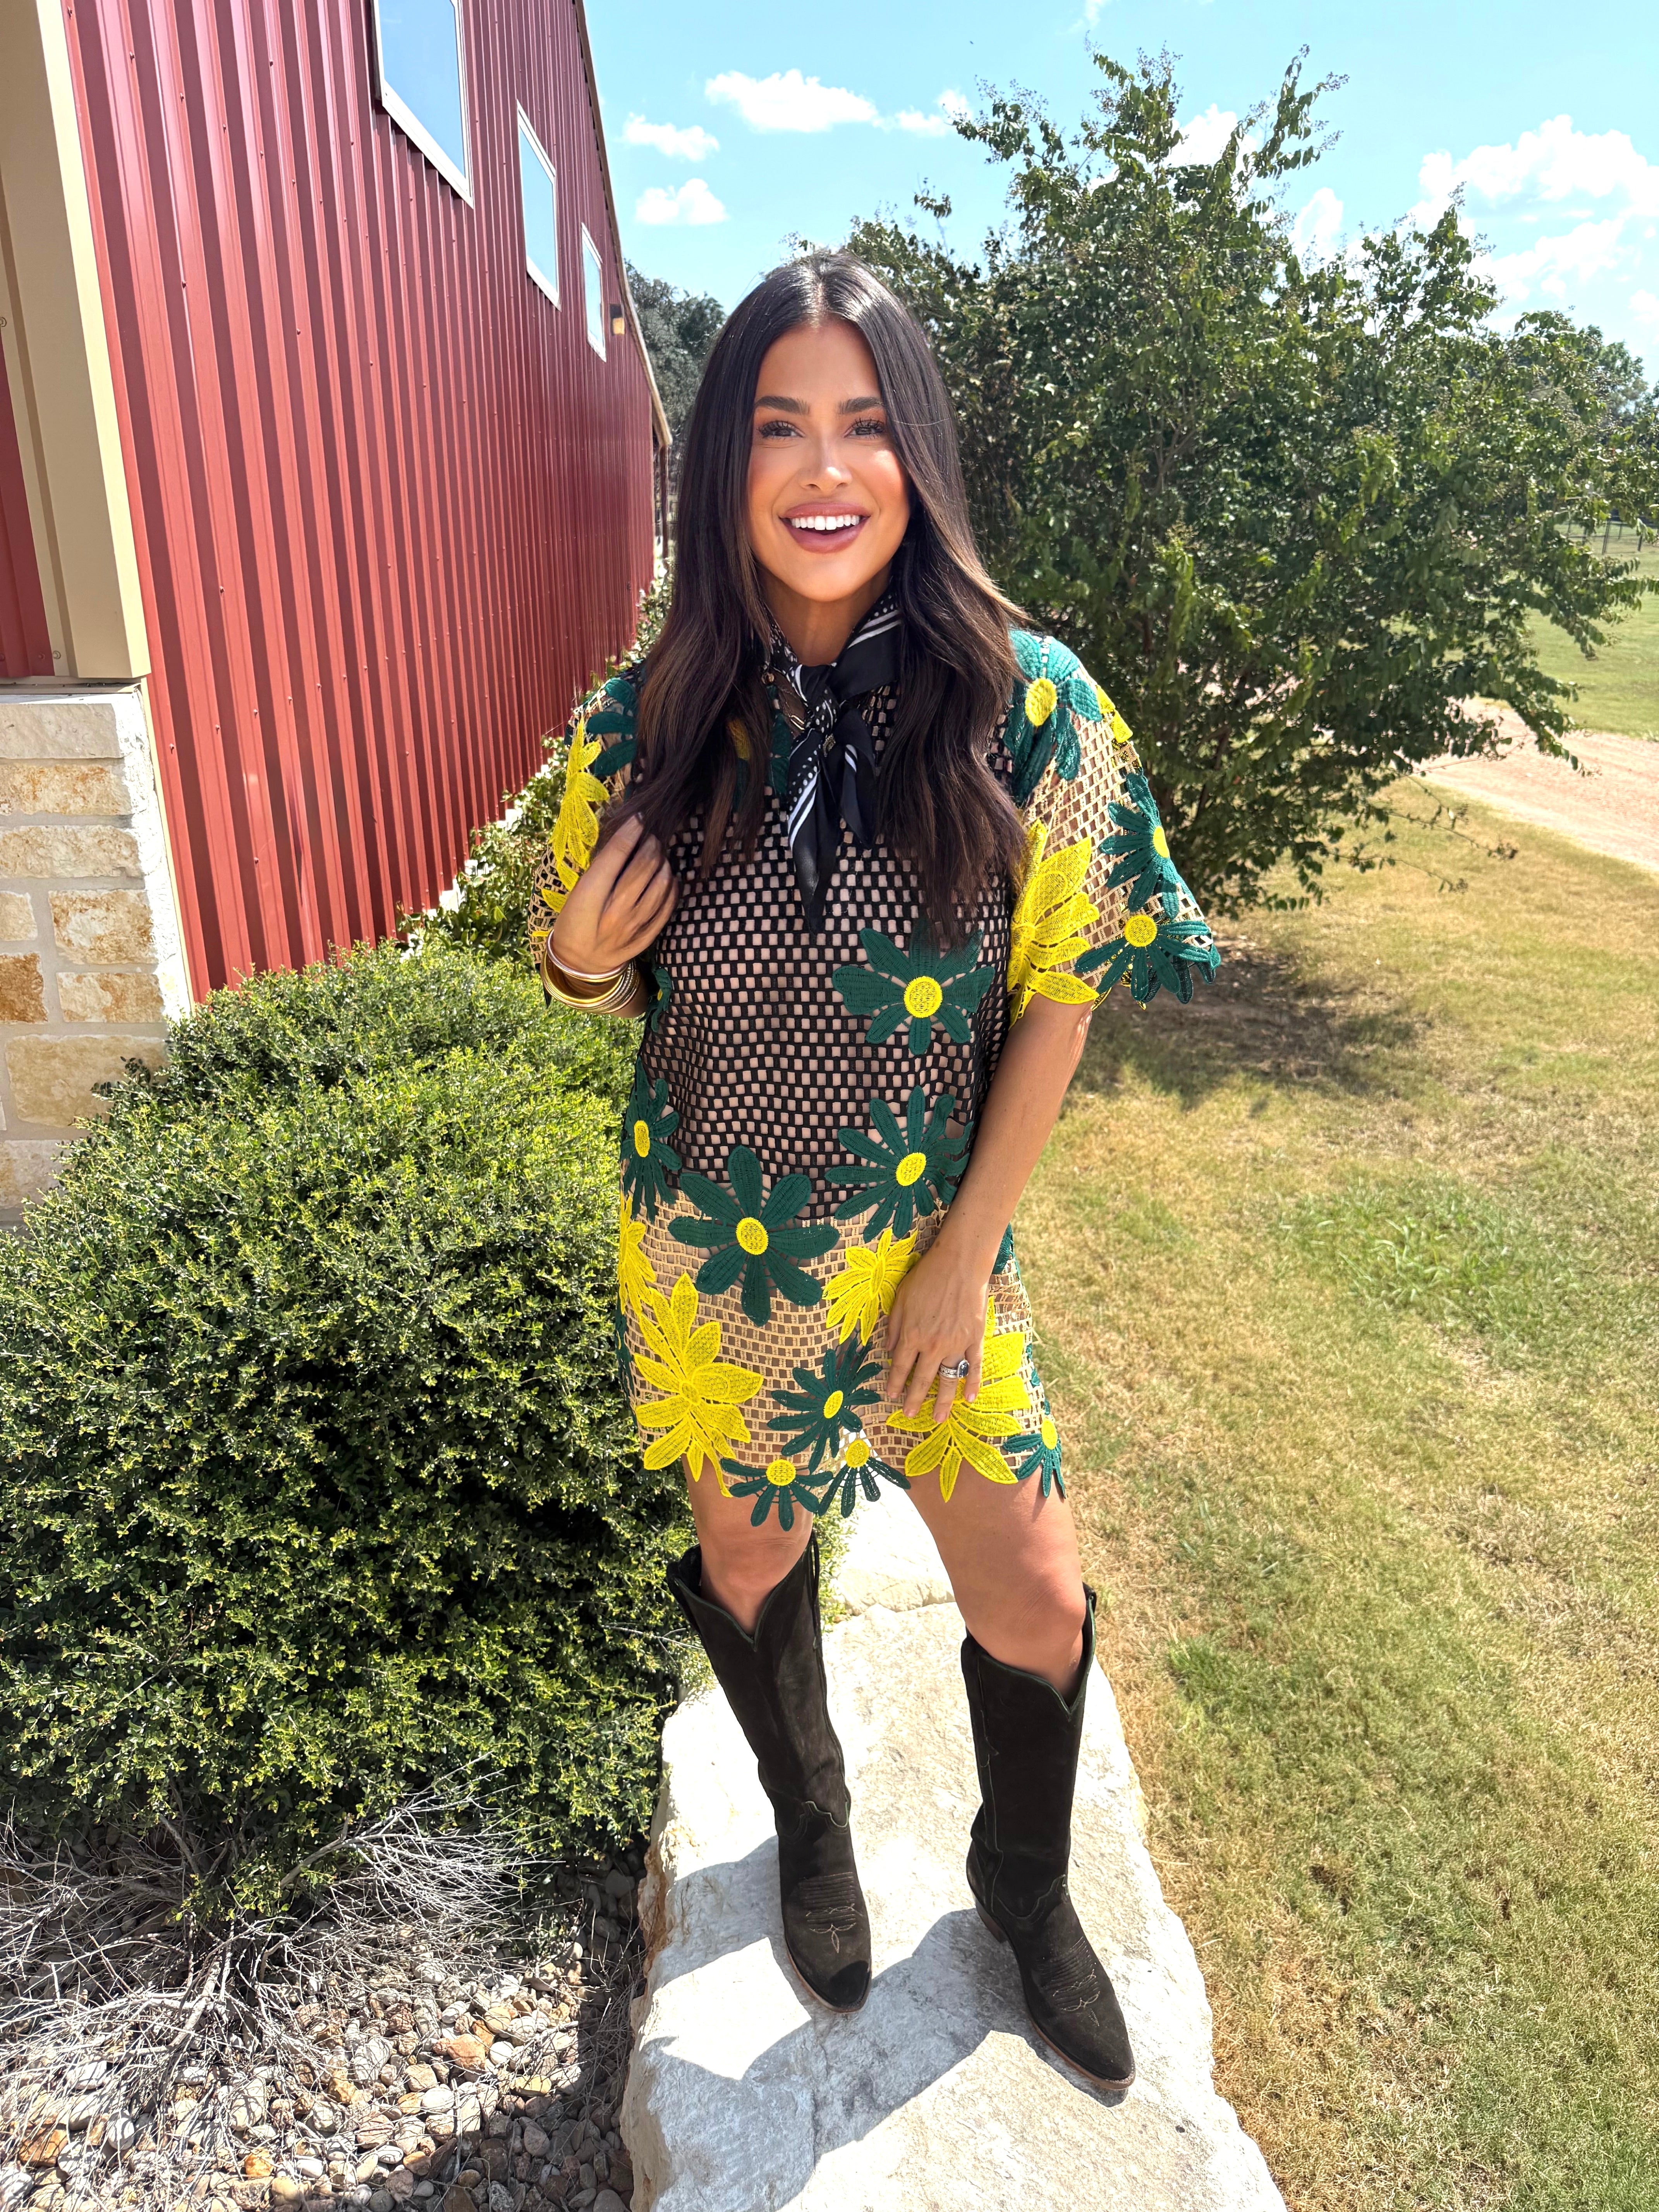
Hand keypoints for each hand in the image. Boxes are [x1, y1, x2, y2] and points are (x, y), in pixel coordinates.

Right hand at [551, 815, 676, 976]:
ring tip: (659, 856)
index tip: (639, 818)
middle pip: (644, 866)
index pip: (617, 854)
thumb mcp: (578, 891)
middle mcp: (615, 910)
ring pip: (661, 883)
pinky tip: (668, 878)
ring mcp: (634, 925)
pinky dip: (672, 886)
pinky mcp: (646, 936)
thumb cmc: (575, 920)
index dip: (631, 831)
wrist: (580, 962)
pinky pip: (668, 906)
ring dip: (664, 863)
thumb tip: (627, 838)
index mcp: (591, 895)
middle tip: (650, 837)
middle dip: (651, 844)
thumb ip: (601, 868)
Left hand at [884, 1232, 994, 1421]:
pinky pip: (974, 1366)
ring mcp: (956, 1344)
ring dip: (943, 1401)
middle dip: (914, 1399)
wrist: (959, 1264)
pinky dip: (973, 1383)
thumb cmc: (927, 1277)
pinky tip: (969, 1398)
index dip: (894, 1383)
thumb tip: (888, 1351)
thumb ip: (894, 1327)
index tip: (891, 1396)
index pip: (900, 1367)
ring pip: (948, 1379)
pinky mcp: (975, 1339)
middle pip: (922, 1379)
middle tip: (909, 1414)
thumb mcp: (901, 1299)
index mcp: (912, 1336)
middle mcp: (933, 1345)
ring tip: (938, 1419)